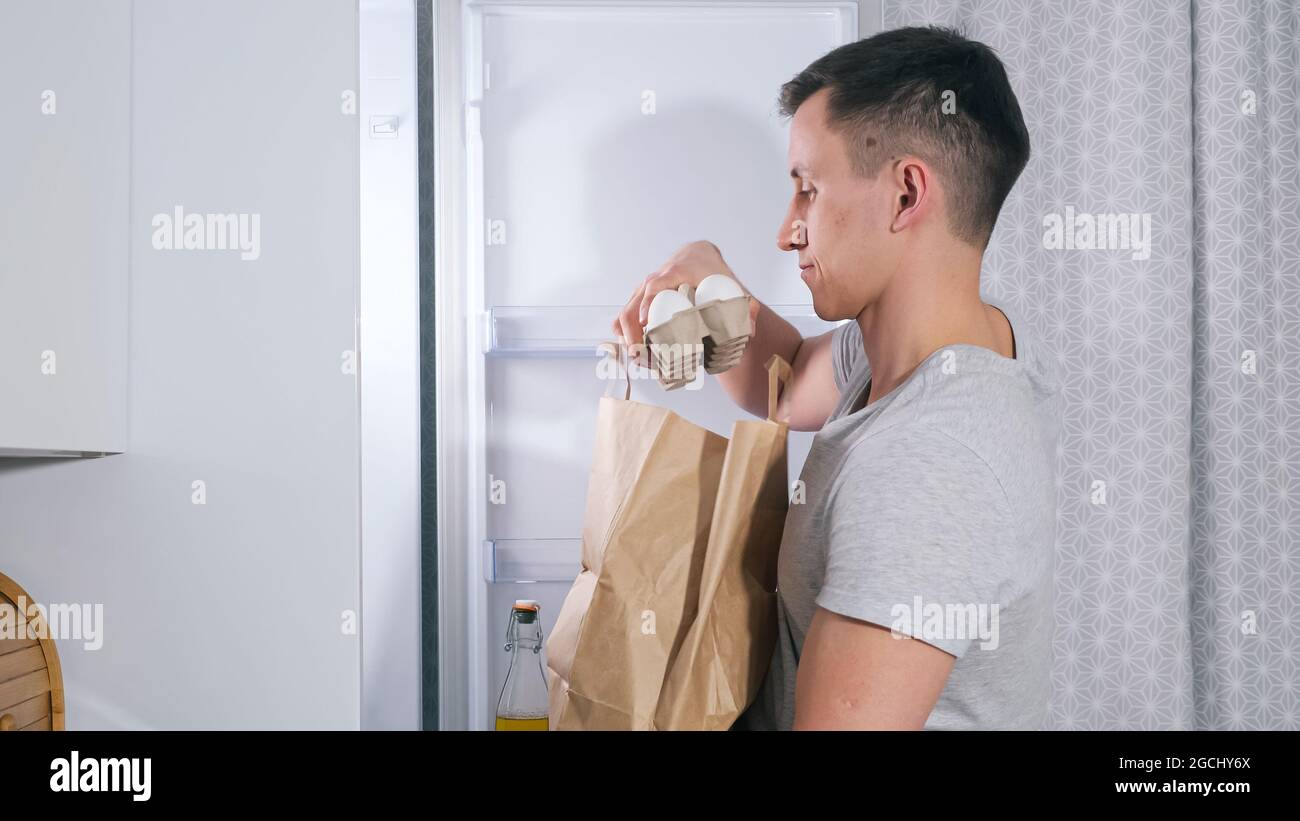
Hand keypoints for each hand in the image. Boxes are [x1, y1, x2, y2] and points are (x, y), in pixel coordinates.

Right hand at [611, 240, 758, 354]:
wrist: (701, 258)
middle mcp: (656, 278)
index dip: (647, 305)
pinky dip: (624, 334)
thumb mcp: (732, 287)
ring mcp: (645, 288)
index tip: (646, 325)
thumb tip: (750, 331)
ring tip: (641, 361)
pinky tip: (631, 352)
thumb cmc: (715, 274)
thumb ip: (746, 308)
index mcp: (676, 271)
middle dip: (632, 333)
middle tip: (643, 358)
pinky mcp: (640, 297)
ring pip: (626, 312)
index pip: (655, 286)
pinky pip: (626, 314)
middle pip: (633, 304)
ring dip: (627, 338)